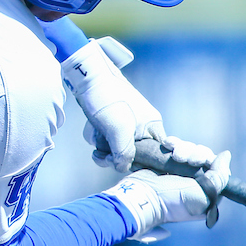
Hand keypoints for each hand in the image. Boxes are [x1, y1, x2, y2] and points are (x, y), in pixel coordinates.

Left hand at [61, 36, 162, 171]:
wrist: (88, 77)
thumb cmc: (106, 99)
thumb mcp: (118, 130)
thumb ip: (125, 152)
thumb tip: (123, 167)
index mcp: (153, 126)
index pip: (157, 155)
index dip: (142, 164)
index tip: (126, 165)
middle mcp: (144, 126)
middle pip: (136, 155)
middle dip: (118, 159)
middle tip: (104, 157)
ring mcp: (129, 124)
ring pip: (121, 149)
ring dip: (107, 152)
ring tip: (96, 148)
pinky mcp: (115, 122)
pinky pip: (112, 140)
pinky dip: (102, 142)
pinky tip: (94, 138)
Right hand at [104, 150, 230, 240]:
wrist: (139, 197)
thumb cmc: (171, 201)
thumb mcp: (202, 195)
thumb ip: (219, 177)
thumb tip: (226, 155)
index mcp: (205, 193)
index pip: (216, 169)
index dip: (209, 160)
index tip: (199, 161)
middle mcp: (194, 182)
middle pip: (203, 156)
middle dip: (194, 153)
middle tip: (182, 159)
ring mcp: (179, 172)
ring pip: (190, 149)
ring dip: (183, 148)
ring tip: (173, 154)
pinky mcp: (166, 163)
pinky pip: (177, 147)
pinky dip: (174, 143)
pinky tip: (167, 145)